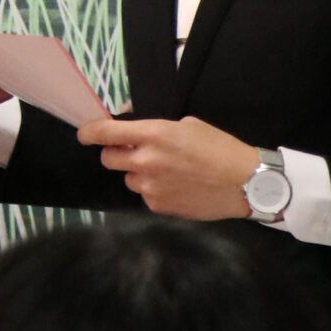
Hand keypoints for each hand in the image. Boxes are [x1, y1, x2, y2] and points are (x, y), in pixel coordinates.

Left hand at [76, 115, 262, 220]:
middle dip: (117, 154)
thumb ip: (156, 127)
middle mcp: (146, 161)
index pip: (105, 133)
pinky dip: (154, 190)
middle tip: (134, 152)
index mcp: (153, 134)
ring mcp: (150, 186)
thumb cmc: (221, 148)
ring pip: (128, 179)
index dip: (89, 133)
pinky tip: (177, 187)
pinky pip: (145, 195)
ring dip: (138, 174)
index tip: (84, 134)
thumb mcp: (189, 125)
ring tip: (167, 172)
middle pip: (108, 159)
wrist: (247, 183)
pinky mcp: (158, 206)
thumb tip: (131, 126)